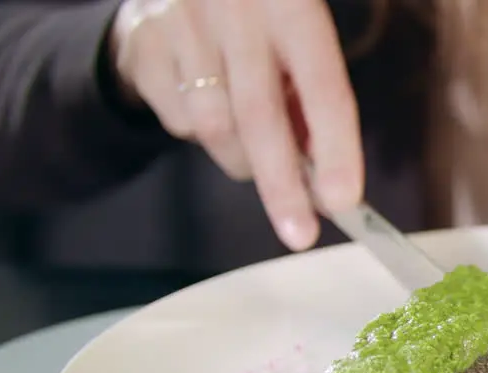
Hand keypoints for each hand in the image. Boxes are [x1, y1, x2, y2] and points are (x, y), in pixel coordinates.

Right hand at [109, 0, 363, 250]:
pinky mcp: (144, 47)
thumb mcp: (298, 34)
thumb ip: (312, 90)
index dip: (336, 149)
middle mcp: (234, 10)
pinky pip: (179, 122)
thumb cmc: (262, 17)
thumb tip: (321, 174)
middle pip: (260, 118)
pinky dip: (203, 134)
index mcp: (291, 3)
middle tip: (300, 235)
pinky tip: (213, 105)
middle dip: (282, 187)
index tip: (343, 201)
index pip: (323, 88)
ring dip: (244, 160)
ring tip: (257, 148)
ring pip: (215, 128)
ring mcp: (182, 26)